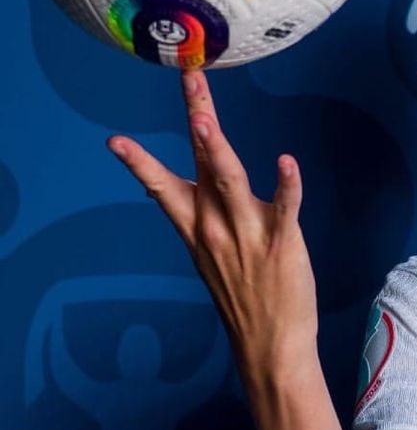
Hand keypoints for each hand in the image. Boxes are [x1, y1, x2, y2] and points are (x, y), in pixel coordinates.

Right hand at [107, 70, 318, 384]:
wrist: (270, 348)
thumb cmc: (245, 299)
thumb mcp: (212, 257)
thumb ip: (207, 218)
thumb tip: (199, 187)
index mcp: (198, 231)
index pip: (163, 190)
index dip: (140, 164)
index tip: (116, 141)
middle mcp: (216, 229)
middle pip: (201, 165)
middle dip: (197, 119)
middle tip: (190, 81)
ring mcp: (248, 235)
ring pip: (231, 182)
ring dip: (216, 150)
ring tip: (203, 120)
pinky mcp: (281, 244)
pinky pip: (284, 208)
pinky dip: (286, 184)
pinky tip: (286, 161)